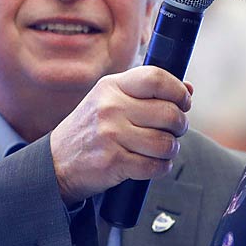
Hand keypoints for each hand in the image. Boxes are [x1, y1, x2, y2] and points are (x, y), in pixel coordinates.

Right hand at [49, 66, 191, 203]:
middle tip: (173, 131)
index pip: (156, 78)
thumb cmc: (90, 130)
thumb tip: (188, 88)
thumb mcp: (109, 101)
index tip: (183, 102)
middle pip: (169, 113)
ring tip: (160, 149)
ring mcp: (111, 135)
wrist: (56, 162)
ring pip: (166, 143)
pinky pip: (155, 166)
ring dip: (170, 149)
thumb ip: (146, 93)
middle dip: (179, 125)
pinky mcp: (113, 162)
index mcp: (111, 87)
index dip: (178, 91)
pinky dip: (160, 167)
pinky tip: (152, 164)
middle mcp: (111, 108)